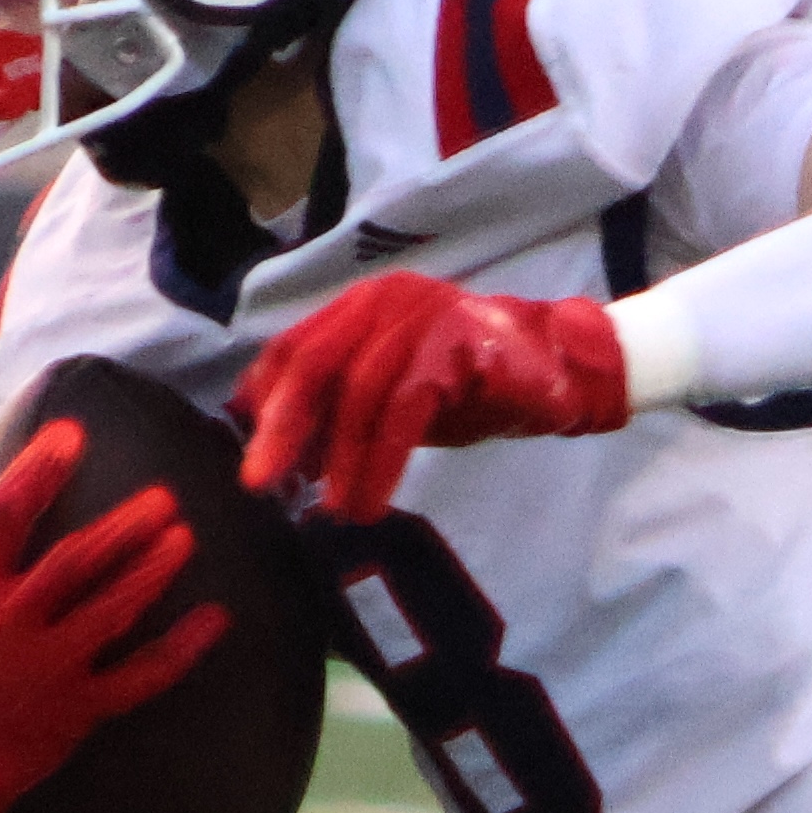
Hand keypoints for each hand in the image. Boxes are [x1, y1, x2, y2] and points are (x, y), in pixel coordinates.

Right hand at [0, 422, 223, 812]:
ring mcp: (46, 672)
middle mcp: (7, 627)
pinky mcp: (76, 712)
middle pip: (75, 561)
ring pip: (112, 610)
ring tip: (186, 534)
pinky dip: (181, 649)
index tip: (73, 434)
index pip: (5, 516)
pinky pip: (139, 678)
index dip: (40, 469)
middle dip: (122, 524)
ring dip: (152, 571)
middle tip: (163, 494)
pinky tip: (217, 618)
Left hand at [234, 274, 631, 521]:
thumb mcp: (396, 396)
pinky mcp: (453, 347)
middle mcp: (384, 302)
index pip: (294, 347)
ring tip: (336, 509)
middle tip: (262, 484)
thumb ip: (344, 411)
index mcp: (363, 307)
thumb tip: (286, 455)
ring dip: (341, 460)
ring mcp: (420, 318)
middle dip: (283, 429)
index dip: (265, 399)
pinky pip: (404, 410)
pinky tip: (372, 498)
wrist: (561, 372)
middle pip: (314, 365)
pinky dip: (381, 461)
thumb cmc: (475, 385)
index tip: (250, 450)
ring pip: (359, 393)